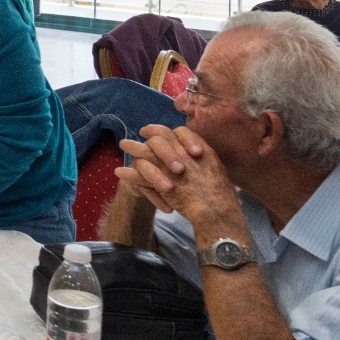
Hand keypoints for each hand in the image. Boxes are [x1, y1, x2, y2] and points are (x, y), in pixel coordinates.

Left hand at [115, 124, 242, 230]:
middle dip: (147, 133)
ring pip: (145, 153)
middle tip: (140, 133)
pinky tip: (119, 171)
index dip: (164, 130)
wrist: (216, 209)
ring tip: (123, 145)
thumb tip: (195, 149)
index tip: (152, 130)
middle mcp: (182, 154)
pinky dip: (128, 173)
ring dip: (133, 147)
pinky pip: (139, 175)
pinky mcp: (160, 183)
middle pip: (159, 138)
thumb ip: (203, 155)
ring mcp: (170, 168)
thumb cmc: (220, 192)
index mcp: (197, 148)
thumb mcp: (214, 166)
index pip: (177, 131)